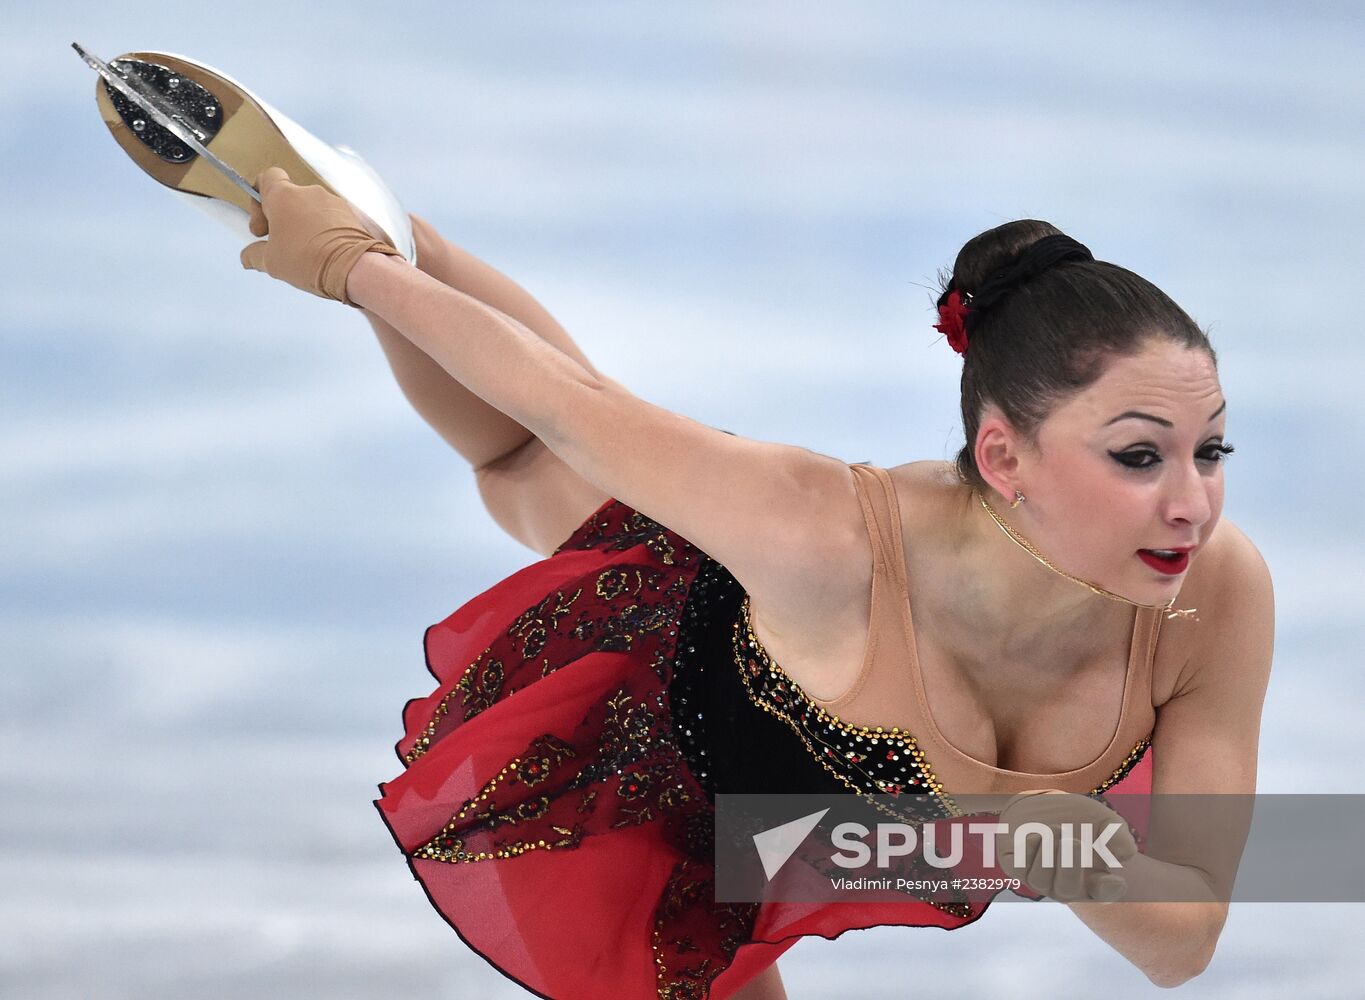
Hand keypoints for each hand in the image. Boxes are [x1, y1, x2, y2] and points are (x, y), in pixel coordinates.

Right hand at [239, 166, 403, 305]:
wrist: (355, 268)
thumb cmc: (308, 260)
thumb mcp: (271, 262)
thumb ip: (255, 255)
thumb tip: (248, 257)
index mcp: (284, 196)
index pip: (267, 178)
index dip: (259, 198)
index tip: (261, 226)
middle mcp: (309, 192)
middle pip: (289, 197)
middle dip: (282, 218)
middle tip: (281, 243)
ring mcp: (333, 201)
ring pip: (311, 208)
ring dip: (304, 225)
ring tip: (306, 252)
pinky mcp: (351, 214)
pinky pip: (331, 218)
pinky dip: (325, 230)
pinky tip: (325, 252)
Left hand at [995, 790, 1136, 902]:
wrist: (1044, 806)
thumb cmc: (1079, 819)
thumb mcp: (1105, 822)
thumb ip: (1118, 836)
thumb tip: (1124, 854)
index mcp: (1095, 879)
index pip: (1105, 893)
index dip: (1109, 890)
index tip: (1114, 879)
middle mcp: (1068, 886)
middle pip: (1066, 889)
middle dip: (1069, 865)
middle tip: (1073, 841)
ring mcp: (1041, 880)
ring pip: (1040, 880)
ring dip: (1047, 853)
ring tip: (1054, 829)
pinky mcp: (1018, 869)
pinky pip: (1020, 868)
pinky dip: (1028, 851)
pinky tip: (1035, 835)